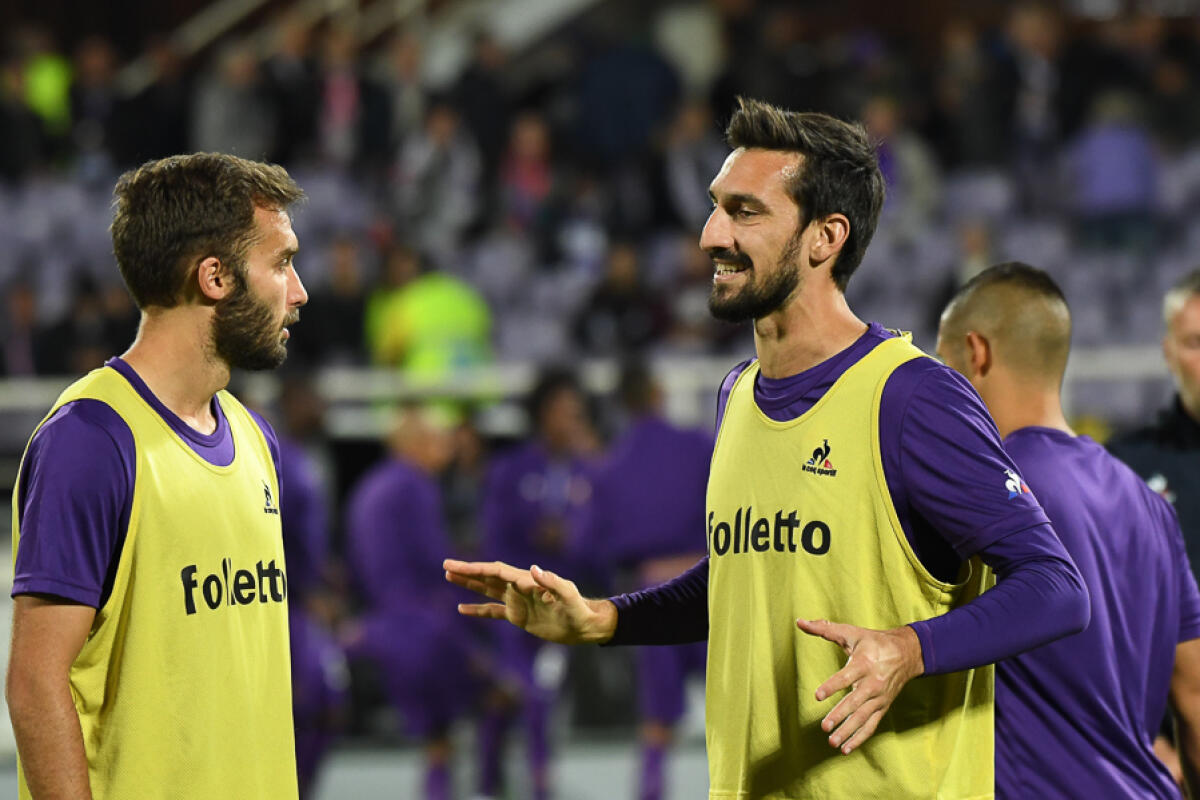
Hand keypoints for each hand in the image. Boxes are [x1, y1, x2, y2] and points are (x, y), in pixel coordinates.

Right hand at [443, 559, 616, 644]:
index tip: (459, 567)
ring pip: (487, 589)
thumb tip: (534, 569)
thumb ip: (552, 582)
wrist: (584, 625)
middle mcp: (519, 587)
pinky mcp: (518, 615)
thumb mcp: (568, 595)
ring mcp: (517, 601)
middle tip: (446, 564)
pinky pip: (492, 611)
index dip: (478, 569)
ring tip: (448, 576)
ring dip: (469, 583)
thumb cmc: (578, 608)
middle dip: (467, 571)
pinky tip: (461, 609)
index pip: (498, 571)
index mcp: (528, 580)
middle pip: (488, 576)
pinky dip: (477, 610)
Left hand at [795, 618, 924, 754]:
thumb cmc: (874, 642)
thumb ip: (825, 629)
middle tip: (824, 726)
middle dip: (840, 715)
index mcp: (864, 663)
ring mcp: (879, 698)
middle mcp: (873, 683)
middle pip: (855, 702)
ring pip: (863, 717)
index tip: (817, 696)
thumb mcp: (851, 633)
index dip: (832, 686)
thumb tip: (800, 622)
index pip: (846, 677)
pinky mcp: (883, 707)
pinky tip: (845, 748)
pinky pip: (871, 725)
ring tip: (832, 742)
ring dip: (848, 731)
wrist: (908, 653)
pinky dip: (860, 738)